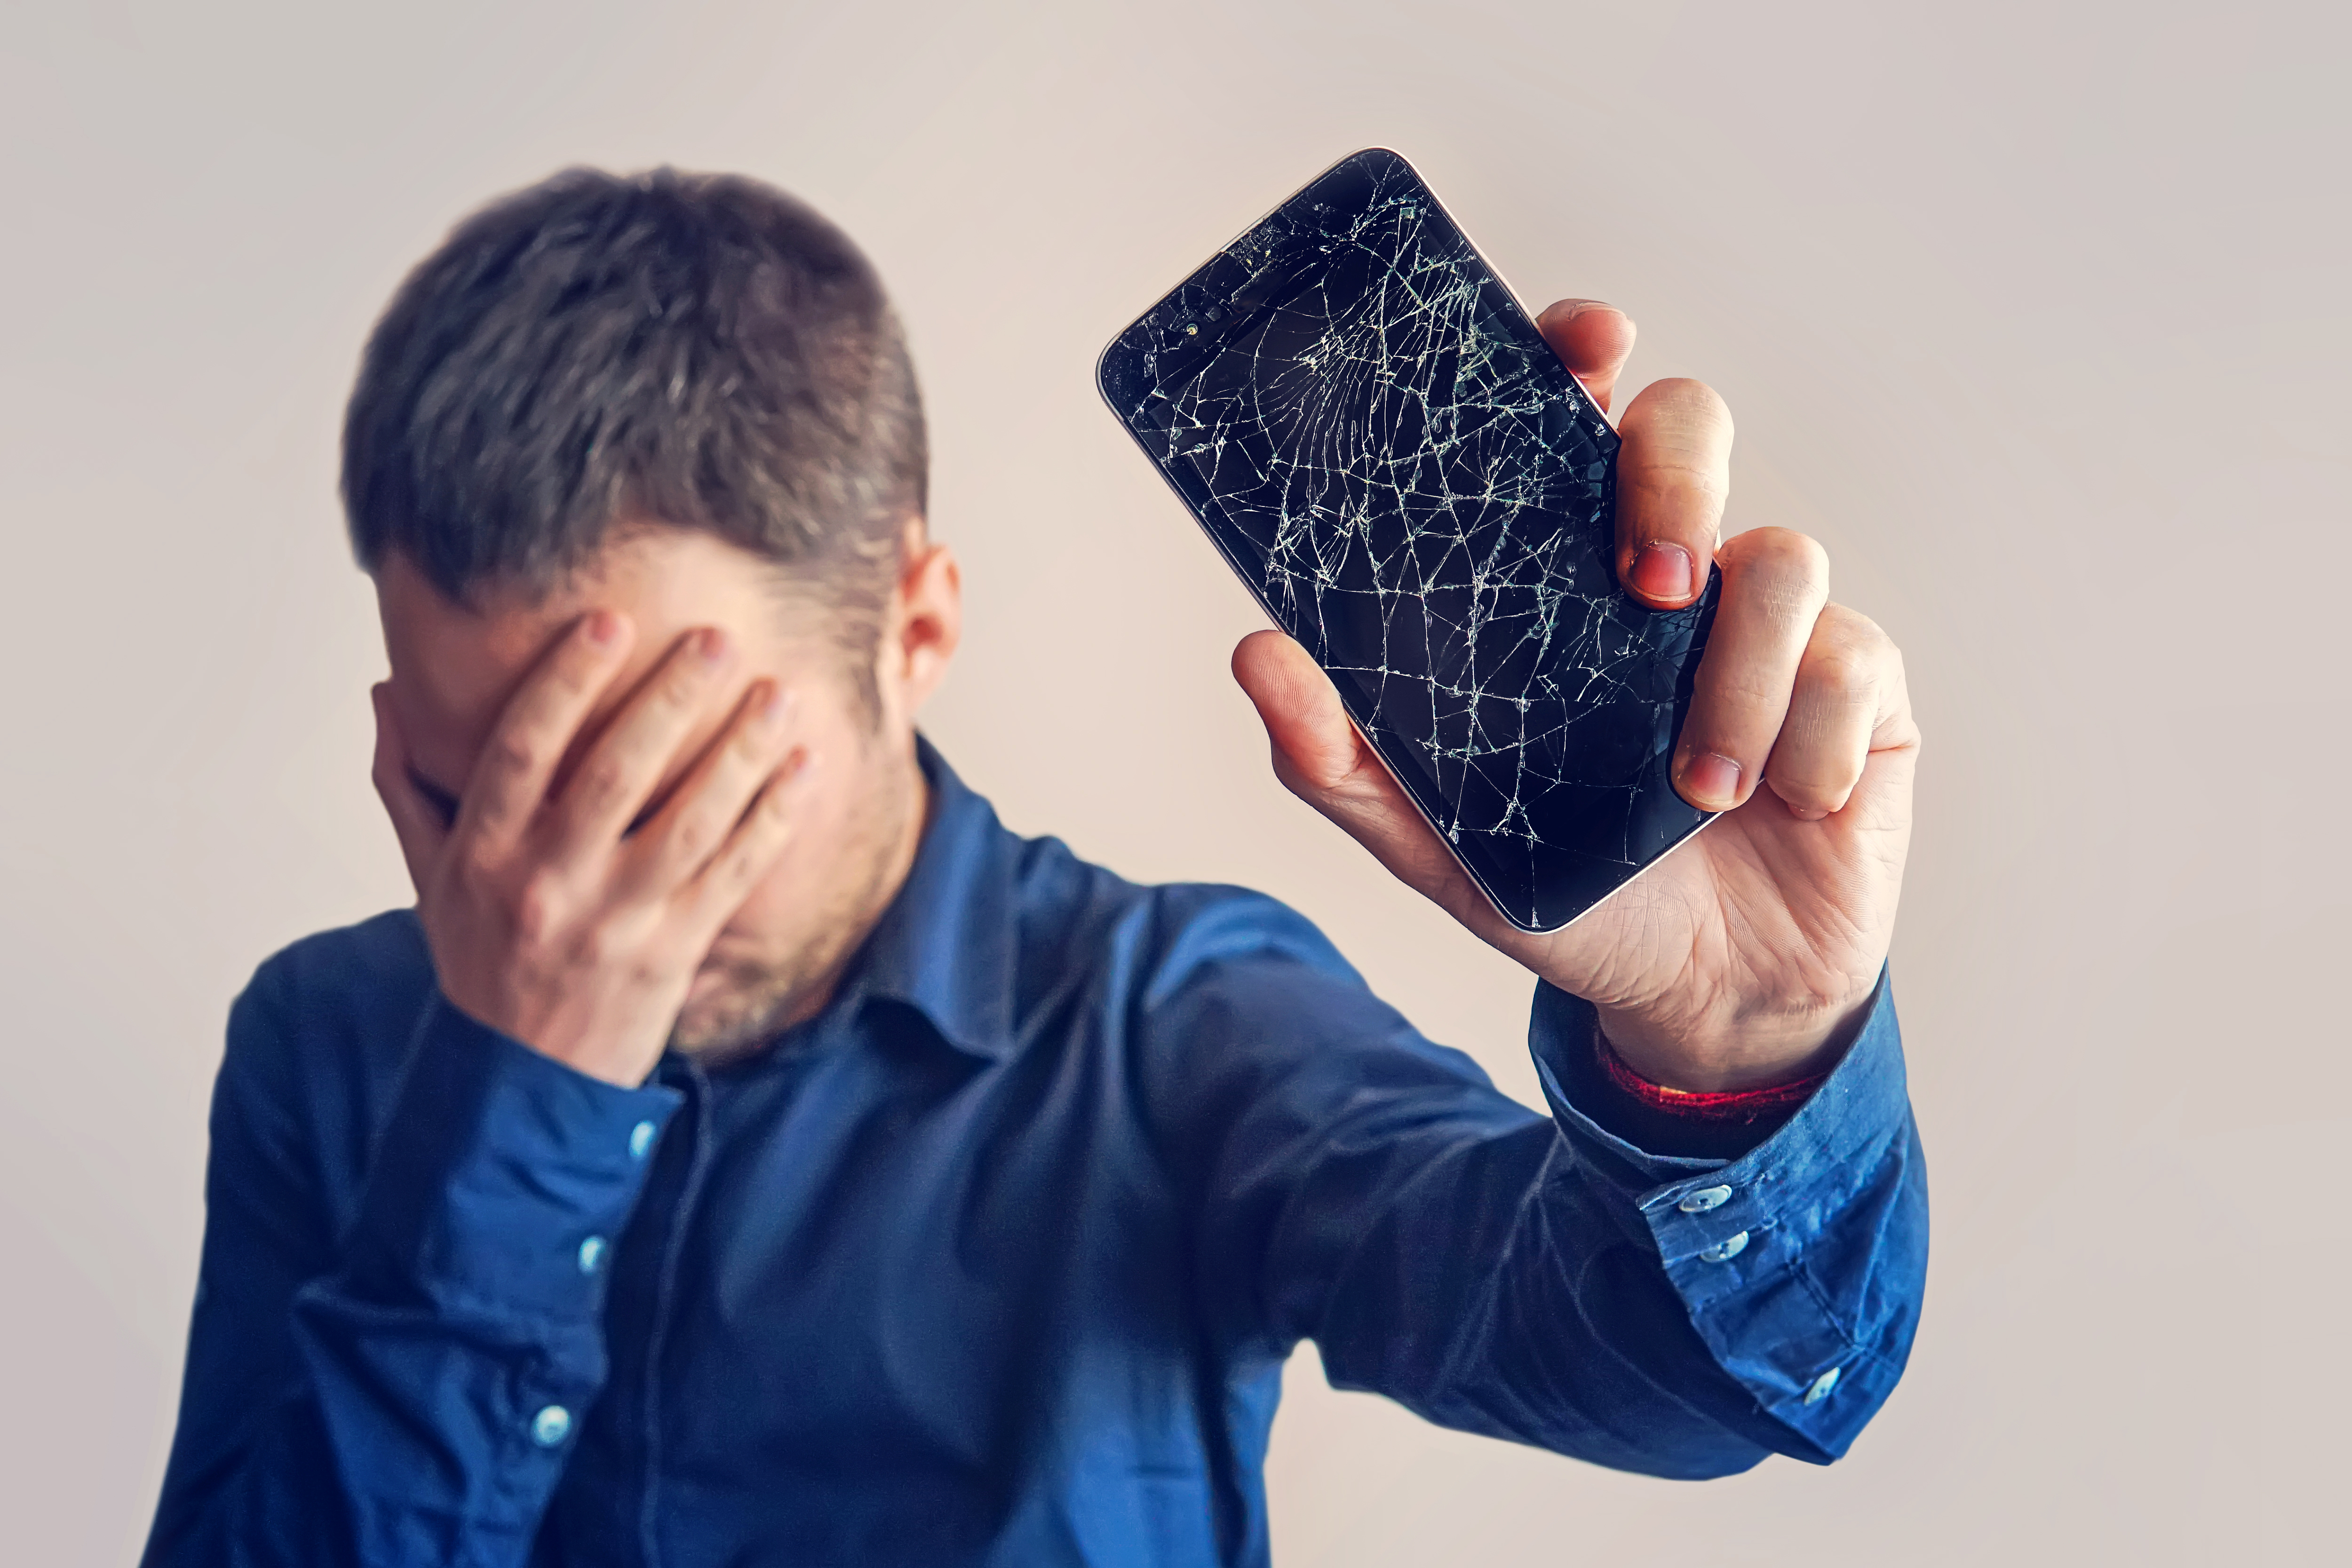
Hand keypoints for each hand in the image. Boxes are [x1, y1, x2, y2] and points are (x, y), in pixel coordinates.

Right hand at [371, 613, 812, 1086]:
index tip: (609, 619)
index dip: (566, 681)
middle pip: (618, 772)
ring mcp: (615, 920)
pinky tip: (805, 770)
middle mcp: (548, 883)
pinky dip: (773, 820)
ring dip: (742, 751)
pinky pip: (732, 875)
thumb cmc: (481, 962)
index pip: (522, 748)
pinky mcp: (672, 954)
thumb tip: (386, 693)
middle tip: (718, 637)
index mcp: (484, 854)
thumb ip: (407, 784)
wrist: (519, 1083)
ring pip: (690, 820)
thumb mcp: (429, 878)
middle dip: (673, 698)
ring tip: (781, 693)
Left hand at [1232, 300, 1918, 1091]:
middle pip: (1690, 427)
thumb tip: (1257, 654)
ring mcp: (1771, 623)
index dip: (1581, 354)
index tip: (1585, 341)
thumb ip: (1340, 758)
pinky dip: (1806, 743)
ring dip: (1738, 677)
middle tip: (1648, 583)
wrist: (1692, 998)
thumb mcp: (1435, 839)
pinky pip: (1852, 660)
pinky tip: (1776, 807)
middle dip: (1676, 477)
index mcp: (1563, 577)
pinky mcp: (1860, 685)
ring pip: (1783, 559)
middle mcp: (1669, 572)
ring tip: (1697, 790)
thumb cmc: (1570, 892)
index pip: (1572, 421)